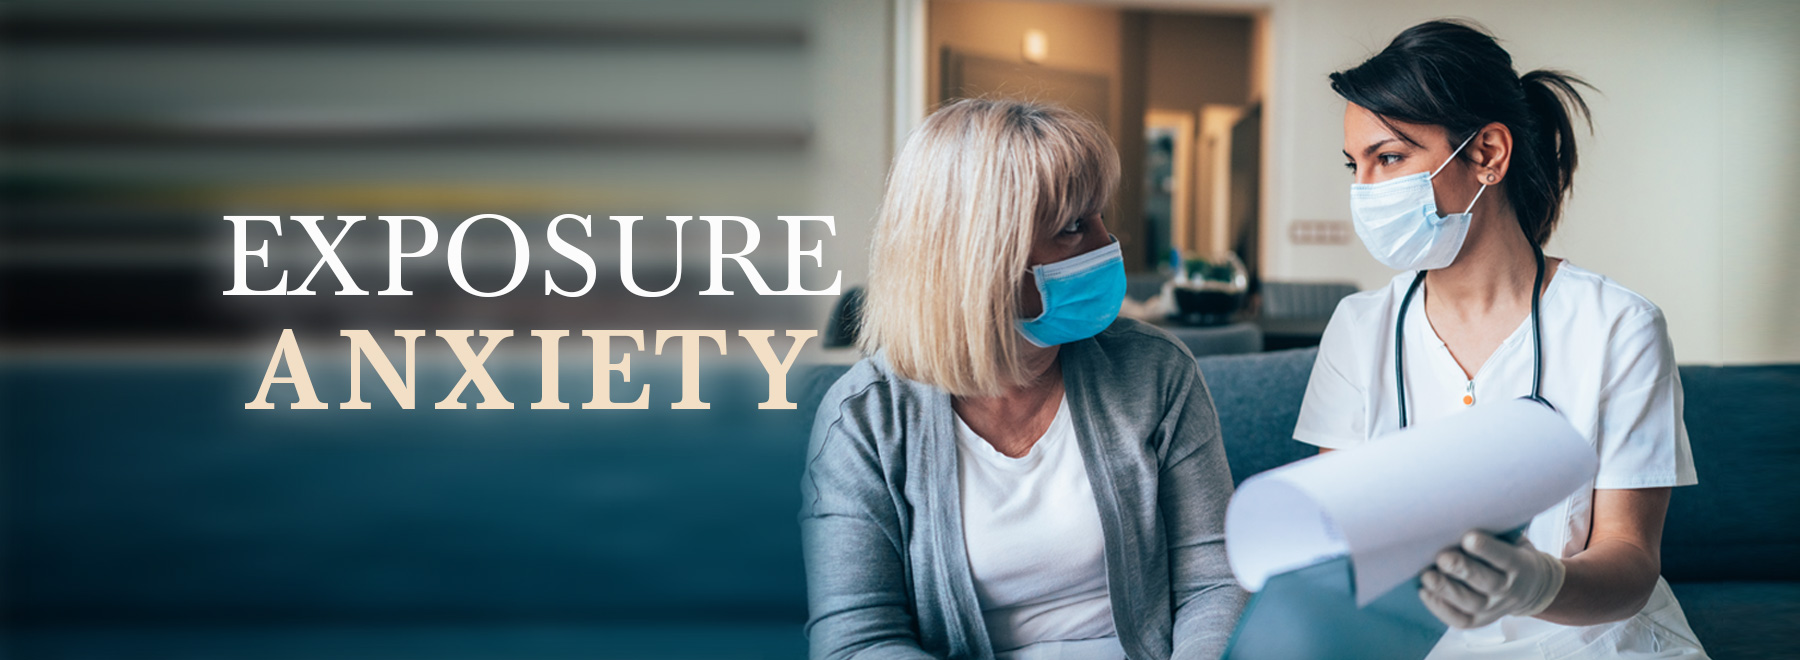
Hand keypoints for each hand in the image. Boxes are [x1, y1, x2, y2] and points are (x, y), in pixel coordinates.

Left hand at [1418, 531, 1564, 628]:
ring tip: (1427, 576)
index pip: (1505, 558)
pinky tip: (1424, 592)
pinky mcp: (1480, 620)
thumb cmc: (1510, 552)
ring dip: (1446, 590)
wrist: (1531, 586)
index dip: (1487, 549)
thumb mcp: (1513, 539)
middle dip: (1462, 569)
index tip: (1468, 537)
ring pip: (1470, 604)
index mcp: (1521, 565)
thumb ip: (1494, 532)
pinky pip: (1460, 620)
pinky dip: (1440, 608)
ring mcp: (1495, 608)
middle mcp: (1509, 590)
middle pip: (1486, 583)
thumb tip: (1458, 514)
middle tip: (1441, 557)